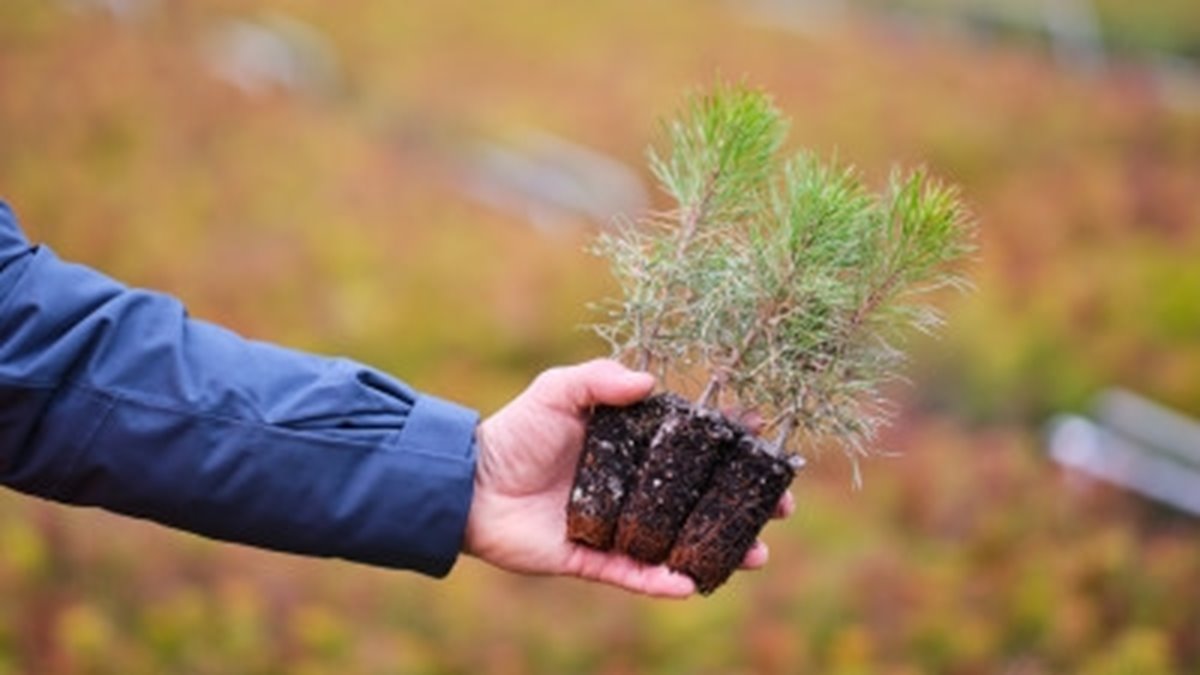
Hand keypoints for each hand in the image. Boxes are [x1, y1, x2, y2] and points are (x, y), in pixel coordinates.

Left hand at [463, 359, 793, 598]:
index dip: (731, 447)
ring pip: (678, 542)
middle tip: (781, 508)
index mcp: (630, 446)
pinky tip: (693, 583)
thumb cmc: (514, 432)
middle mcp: (631, 488)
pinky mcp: (592, 560)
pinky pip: (634, 575)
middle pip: (699, 498)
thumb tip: (652, 381)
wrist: (467, 484)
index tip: (767, 444)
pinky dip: (662, 582)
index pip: (692, 447)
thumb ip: (600, 379)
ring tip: (757, 554)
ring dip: (719, 549)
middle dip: (743, 504)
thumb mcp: (557, 391)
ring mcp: (616, 526)